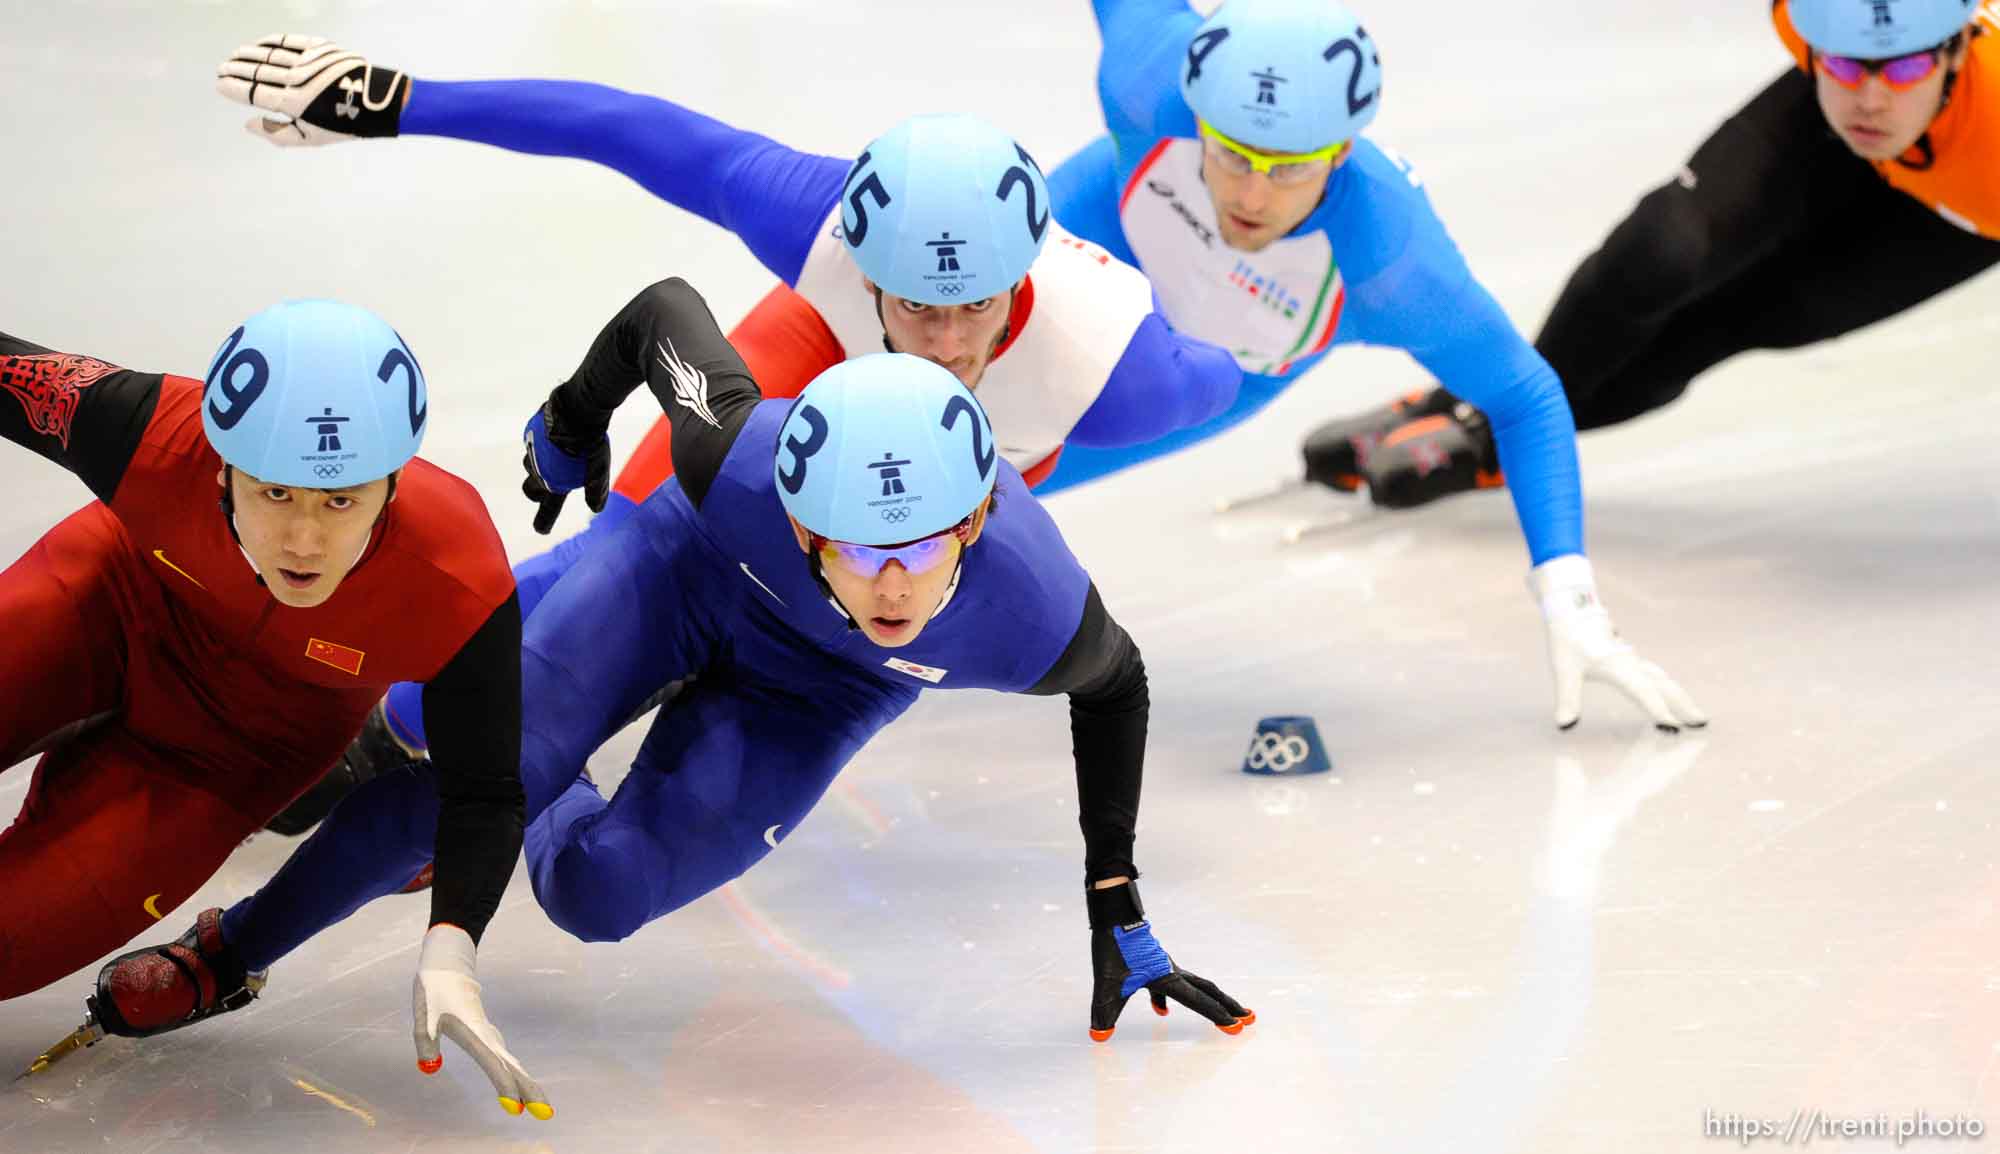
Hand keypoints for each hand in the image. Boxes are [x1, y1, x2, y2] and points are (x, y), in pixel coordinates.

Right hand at [217, 34, 407, 147]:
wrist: (377, 103)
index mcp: (294, 104)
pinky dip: (270, 42)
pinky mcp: (320, 49)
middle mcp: (298, 80)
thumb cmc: (342, 124)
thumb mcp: (310, 138)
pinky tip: (259, 44)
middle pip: (257, 71)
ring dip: (249, 54)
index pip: (252, 93)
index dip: (232, 89)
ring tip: (235, 55)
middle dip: (235, 69)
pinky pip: (289, 41)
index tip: (219, 85)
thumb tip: (247, 124)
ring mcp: (309, 62)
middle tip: (221, 68)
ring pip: (269, 54)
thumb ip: (276, 133)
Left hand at [412, 924, 551, 1119]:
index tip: (516, 1108)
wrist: (448, 961)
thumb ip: (425, 1042)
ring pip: (510, 1060)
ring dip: (525, 1082)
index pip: (493, 1063)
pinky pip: (503, 1054)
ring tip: (538, 1103)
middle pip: (511, 1066)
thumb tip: (431, 1068)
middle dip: (529, 1089)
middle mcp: (484, 1033)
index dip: (505, 1086)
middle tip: (546, 1113)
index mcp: (472, 1031)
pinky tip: (518, 1078)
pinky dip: (513, 1070)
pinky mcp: (484, 1030)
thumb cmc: (433, 989)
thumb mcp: (422, 1016)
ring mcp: (487, 1031)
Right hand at [521, 389, 610, 533]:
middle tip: (544, 492)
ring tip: (556, 458)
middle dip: (536, 493)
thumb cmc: (589, 443)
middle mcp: (538, 469)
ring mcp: (532, 451)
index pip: (548, 508)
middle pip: (530, 490)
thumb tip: (596, 509)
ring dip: (539, 467)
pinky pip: (533, 445)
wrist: (576, 409)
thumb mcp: (598, 468)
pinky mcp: (530, 433)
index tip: (541, 530)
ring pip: (530, 465)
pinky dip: (541, 447)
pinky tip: (554, 439)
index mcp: (554, 482)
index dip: (545, 520)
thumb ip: (596, 488)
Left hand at [1085, 881, 1252, 1041]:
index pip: (1199, 1001)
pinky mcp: (1154, 962)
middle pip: (1208, 990)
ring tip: (1221, 1014)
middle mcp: (1172, 971)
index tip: (1237, 1027)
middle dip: (1228, 1006)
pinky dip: (1170, 998)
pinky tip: (1160, 1010)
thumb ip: (1104, 1011)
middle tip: (1248, 1018)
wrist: (1112, 915)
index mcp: (1167, 978)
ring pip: (1194, 985)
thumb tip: (1099, 1036)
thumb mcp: (1107, 983)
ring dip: (1208, 1000)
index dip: (1218, 1016)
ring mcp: (1164, 965)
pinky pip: (1170, 984)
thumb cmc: (1113, 946)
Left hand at [1530, 554, 1706, 731]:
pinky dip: (1665, 687)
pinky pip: (1653, 675)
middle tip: (1701, 723)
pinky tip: (1666, 693)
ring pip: (1662, 679)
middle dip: (1683, 704)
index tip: (1674, 728)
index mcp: (1619, 666)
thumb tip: (1564, 725)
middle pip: (1664, 685)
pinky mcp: (1627, 656)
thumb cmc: (1566, 637)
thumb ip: (1567, 698)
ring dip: (1679, 696)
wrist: (1570, 606)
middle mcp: (1631, 663)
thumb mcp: (1564, 669)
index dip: (1659, 711)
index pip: (1644, 693)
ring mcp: (1632, 658)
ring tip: (1693, 713)